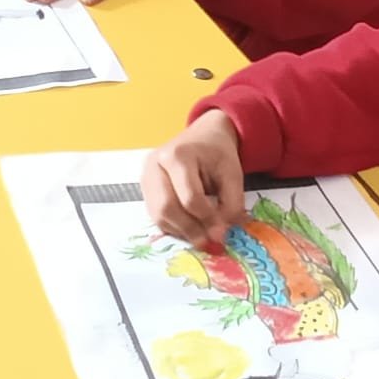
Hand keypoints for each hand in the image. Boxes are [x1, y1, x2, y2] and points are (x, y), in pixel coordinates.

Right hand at [141, 110, 244, 247]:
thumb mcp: (233, 174)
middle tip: (208, 242)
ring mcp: (146, 177)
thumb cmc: (218, 153)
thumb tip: (220, 235)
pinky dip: (173, 226)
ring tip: (201, 236)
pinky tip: (190, 227)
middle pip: (167, 208)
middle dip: (189, 229)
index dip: (207, 219)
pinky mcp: (145, 189)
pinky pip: (156, 215)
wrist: (204, 136)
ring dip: (180, 231)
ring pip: (158, 215)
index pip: (190, 197)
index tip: (222, 233)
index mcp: (178, 155)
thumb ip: (231, 204)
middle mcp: (155, 165)